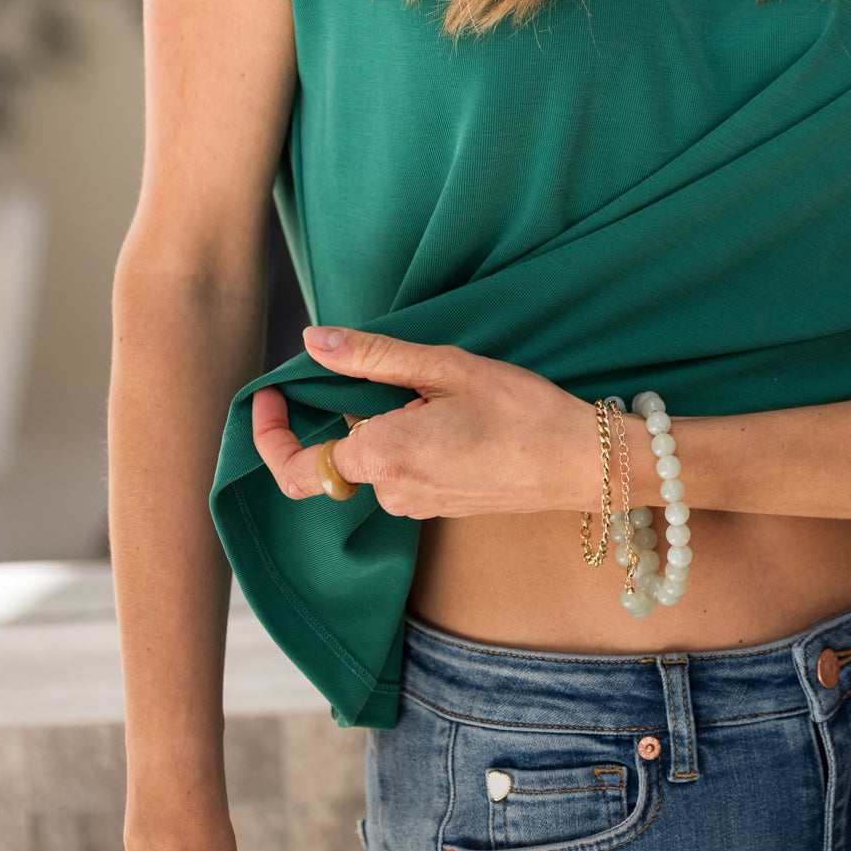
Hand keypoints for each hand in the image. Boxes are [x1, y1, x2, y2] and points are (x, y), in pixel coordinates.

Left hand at [249, 328, 601, 518]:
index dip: (270, 434)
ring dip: (380, 425)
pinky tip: (446, 417)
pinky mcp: (435, 509)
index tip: (270, 395)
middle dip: (343, 413)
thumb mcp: (446, 368)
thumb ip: (373, 357)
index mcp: (383, 456)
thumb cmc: (521, 411)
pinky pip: (397, 472)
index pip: (297, 463)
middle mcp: (390, 491)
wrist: (580, 462)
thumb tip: (315, 342)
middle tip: (372, 371)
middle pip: (334, 456)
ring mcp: (414, 506)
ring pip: (369, 462)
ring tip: (431, 392)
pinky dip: (402, 441)